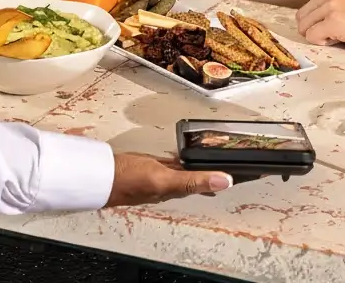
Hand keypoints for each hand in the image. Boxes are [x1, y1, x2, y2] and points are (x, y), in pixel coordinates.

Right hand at [104, 153, 233, 206]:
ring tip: (213, 163)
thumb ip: (193, 180)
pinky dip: (180, 161)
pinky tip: (181, 156)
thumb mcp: (165, 178)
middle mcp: (172, 185)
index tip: (242, 176)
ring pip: (186, 172)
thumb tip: (223, 182)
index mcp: (178, 189)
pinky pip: (171, 165)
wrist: (102, 176)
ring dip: (199, 168)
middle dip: (214, 175)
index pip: (208, 185)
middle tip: (230, 169)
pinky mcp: (151, 167)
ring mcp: (161, 176)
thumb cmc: (128, 181)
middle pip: (199, 179)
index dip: (223, 180)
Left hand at [297, 0, 344, 52]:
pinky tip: (342, 40)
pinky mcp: (333, 22)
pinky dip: (323, 42)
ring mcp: (332, 6)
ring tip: (342, 36)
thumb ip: (342, 0)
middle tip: (336, 34)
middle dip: (316, 27)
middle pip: (304, 15)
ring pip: (306, 26)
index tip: (337, 25)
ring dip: (321, 35)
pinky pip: (312, 36)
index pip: (313, 4)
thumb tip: (325, 15)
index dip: (321, 19)